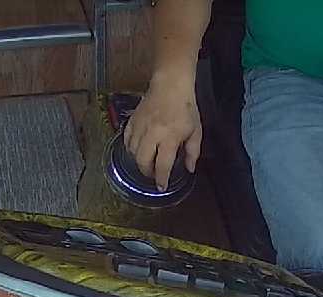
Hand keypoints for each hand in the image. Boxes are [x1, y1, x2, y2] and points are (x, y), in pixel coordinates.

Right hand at [124, 74, 201, 190]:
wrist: (171, 84)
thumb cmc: (186, 108)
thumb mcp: (196, 130)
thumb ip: (193, 151)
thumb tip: (189, 168)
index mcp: (170, 137)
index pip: (163, 164)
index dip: (162, 178)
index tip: (161, 187)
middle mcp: (153, 134)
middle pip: (143, 161)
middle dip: (147, 172)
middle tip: (153, 174)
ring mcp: (140, 127)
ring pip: (133, 152)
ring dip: (139, 161)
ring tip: (146, 162)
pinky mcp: (133, 120)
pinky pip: (126, 140)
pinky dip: (130, 148)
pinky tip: (136, 150)